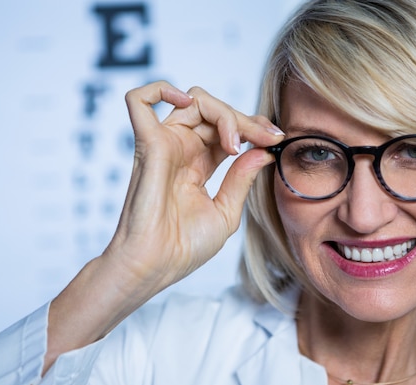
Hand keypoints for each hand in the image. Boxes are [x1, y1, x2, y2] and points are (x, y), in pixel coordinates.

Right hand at [102, 81, 283, 298]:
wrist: (157, 265)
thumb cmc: (184, 247)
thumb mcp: (226, 212)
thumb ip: (241, 179)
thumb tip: (262, 151)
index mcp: (199, 164)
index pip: (228, 129)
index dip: (253, 127)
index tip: (276, 139)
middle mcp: (181, 149)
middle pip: (215, 111)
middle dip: (247, 120)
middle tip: (268, 137)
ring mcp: (164, 144)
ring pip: (193, 100)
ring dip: (224, 112)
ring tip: (237, 141)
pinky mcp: (147, 144)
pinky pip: (139, 101)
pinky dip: (159, 89)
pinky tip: (188, 104)